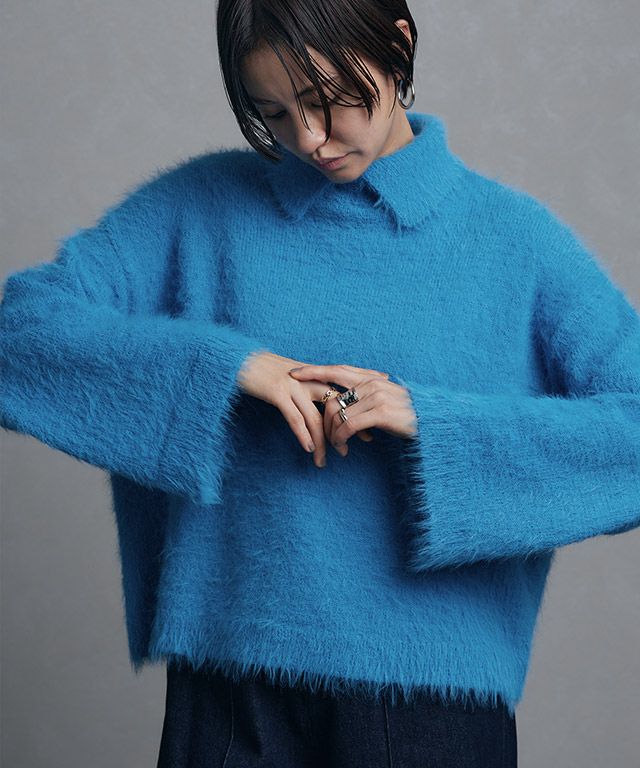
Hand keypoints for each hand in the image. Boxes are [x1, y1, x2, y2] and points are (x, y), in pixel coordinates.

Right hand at [236, 351, 388, 467]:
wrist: (240, 359)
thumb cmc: (265, 370)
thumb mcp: (292, 376)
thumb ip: (310, 386)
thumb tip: (324, 400)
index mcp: (314, 374)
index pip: (346, 385)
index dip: (365, 396)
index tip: (382, 407)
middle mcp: (308, 379)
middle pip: (337, 403)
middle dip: (353, 422)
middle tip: (367, 439)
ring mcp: (293, 386)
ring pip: (316, 417)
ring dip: (323, 441)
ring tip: (324, 460)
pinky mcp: (277, 393)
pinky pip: (294, 417)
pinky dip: (303, 434)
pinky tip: (309, 448)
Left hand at [288, 363, 417, 456]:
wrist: (435, 425)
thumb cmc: (409, 417)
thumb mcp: (386, 402)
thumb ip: (366, 398)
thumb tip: (344, 404)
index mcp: (372, 378)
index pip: (337, 370)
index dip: (314, 371)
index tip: (294, 373)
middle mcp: (373, 383)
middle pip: (332, 397)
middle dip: (320, 417)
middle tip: (318, 434)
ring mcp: (377, 396)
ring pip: (338, 414)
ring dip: (333, 434)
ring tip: (337, 447)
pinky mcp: (381, 412)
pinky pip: (349, 425)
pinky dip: (341, 438)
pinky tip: (343, 447)